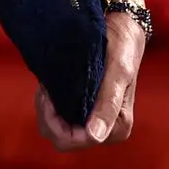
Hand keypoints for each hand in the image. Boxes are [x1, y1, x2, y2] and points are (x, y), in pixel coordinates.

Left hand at [34, 7, 146, 151]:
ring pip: (55, 130)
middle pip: (62, 139)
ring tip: (48, 86)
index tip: (50, 94)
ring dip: (47, 110)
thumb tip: (95, 137)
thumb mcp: (117, 72)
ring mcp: (91, 121)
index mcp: (117, 127)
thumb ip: (107, 105)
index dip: (56, 121)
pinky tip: (50, 86)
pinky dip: (48, 105)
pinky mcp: (81, 110)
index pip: (75, 140)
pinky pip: (56, 119)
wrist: (120, 28)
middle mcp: (104, 129)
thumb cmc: (122, 48)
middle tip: (46, 89)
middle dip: (49, 116)